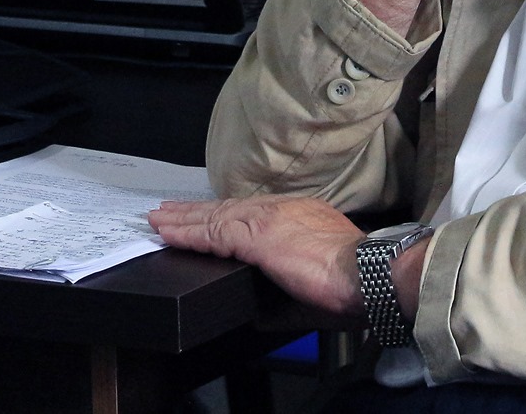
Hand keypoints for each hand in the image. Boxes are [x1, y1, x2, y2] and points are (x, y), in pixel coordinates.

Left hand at [149, 195, 364, 315]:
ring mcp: (269, 219)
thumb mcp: (311, 290)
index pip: (250, 214)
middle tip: (167, 211)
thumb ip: (280, 300)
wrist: (367, 273)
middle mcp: (283, 210)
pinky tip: (169, 232)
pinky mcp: (258, 234)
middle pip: (228, 209)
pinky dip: (188, 232)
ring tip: (159, 219)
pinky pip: (214, 231)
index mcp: (300, 216)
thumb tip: (257, 317)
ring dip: (184, 219)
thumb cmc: (353, 284)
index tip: (204, 218)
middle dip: (196, 212)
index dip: (223, 215)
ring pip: (216, 216)